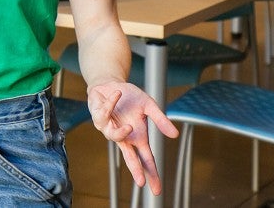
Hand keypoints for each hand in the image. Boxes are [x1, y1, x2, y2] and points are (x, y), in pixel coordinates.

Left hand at [87, 81, 178, 195]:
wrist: (110, 84)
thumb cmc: (130, 98)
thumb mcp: (149, 106)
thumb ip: (160, 120)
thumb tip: (175, 135)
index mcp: (138, 137)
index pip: (146, 159)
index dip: (151, 174)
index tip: (156, 190)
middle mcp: (124, 136)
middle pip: (130, 158)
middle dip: (135, 169)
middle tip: (141, 182)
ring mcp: (110, 128)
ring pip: (114, 136)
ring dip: (121, 132)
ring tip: (130, 127)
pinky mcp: (98, 118)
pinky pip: (105, 113)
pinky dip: (112, 102)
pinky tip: (117, 94)